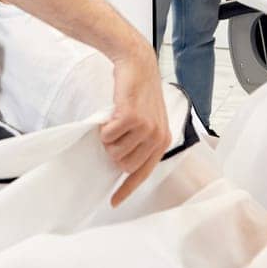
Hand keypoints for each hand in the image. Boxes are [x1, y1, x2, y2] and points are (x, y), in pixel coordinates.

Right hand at [100, 45, 172, 206]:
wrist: (137, 64)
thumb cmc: (138, 92)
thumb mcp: (147, 119)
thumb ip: (140, 141)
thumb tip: (122, 164)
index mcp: (162, 141)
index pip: (142, 174)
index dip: (126, 189)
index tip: (113, 202)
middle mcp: (157, 138)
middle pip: (124, 165)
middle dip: (114, 151)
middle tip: (115, 132)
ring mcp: (146, 128)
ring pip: (114, 152)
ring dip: (108, 137)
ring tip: (116, 120)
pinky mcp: (132, 118)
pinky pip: (108, 136)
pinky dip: (104, 126)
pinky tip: (113, 113)